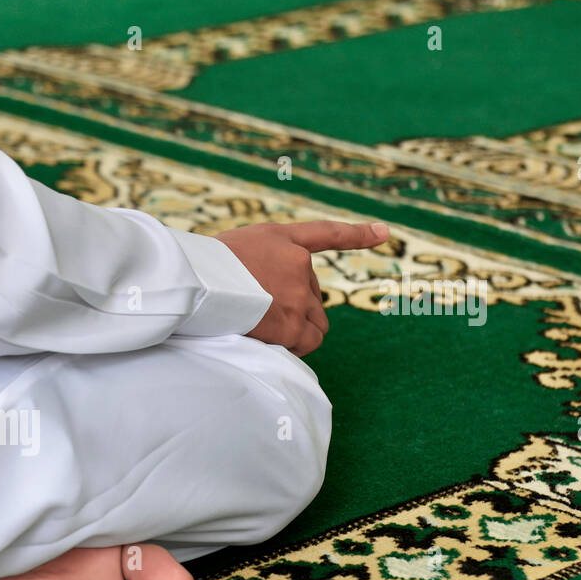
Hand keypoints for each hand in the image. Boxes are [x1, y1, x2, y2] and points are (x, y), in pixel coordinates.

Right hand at [216, 221, 389, 356]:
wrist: (196, 282)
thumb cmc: (202, 268)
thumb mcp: (229, 247)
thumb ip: (257, 262)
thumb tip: (267, 296)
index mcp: (284, 241)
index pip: (328, 235)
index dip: (357, 234)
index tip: (384, 232)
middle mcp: (299, 266)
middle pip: (315, 298)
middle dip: (299, 309)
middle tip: (264, 314)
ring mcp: (298, 295)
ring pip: (316, 323)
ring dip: (299, 330)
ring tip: (266, 329)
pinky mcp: (292, 324)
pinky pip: (307, 343)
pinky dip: (295, 347)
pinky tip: (271, 341)